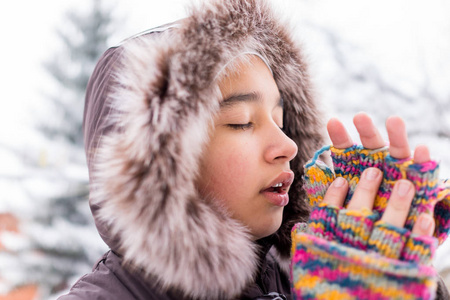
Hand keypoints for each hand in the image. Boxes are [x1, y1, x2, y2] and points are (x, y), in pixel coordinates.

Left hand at [323, 112, 434, 235]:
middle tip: (360, 117)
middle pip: (372, 145)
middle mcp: (380, 166)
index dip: (340, 137)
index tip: (332, 122)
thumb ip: (330, 194)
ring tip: (394, 120)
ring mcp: (402, 172)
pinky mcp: (422, 182)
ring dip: (396, 135)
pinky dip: (423, 160)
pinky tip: (422, 150)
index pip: (346, 150)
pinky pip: (423, 170)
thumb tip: (312, 174)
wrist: (394, 240)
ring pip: (399, 151)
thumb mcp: (343, 212)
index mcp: (358, 169)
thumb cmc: (363, 224)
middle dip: (366, 130)